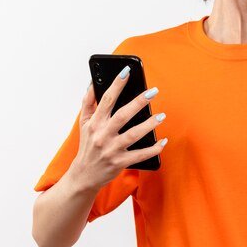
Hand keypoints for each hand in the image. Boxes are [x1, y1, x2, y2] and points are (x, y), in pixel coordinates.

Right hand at [72, 67, 167, 190]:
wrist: (84, 175)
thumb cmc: (87, 145)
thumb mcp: (83, 123)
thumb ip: (88, 102)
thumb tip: (93, 82)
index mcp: (94, 123)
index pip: (106, 100)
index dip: (116, 84)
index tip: (127, 71)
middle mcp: (102, 135)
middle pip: (122, 115)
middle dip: (138, 102)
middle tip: (153, 92)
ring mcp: (111, 150)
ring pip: (133, 135)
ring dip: (149, 125)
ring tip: (161, 115)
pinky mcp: (120, 162)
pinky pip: (140, 155)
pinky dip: (153, 149)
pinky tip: (163, 141)